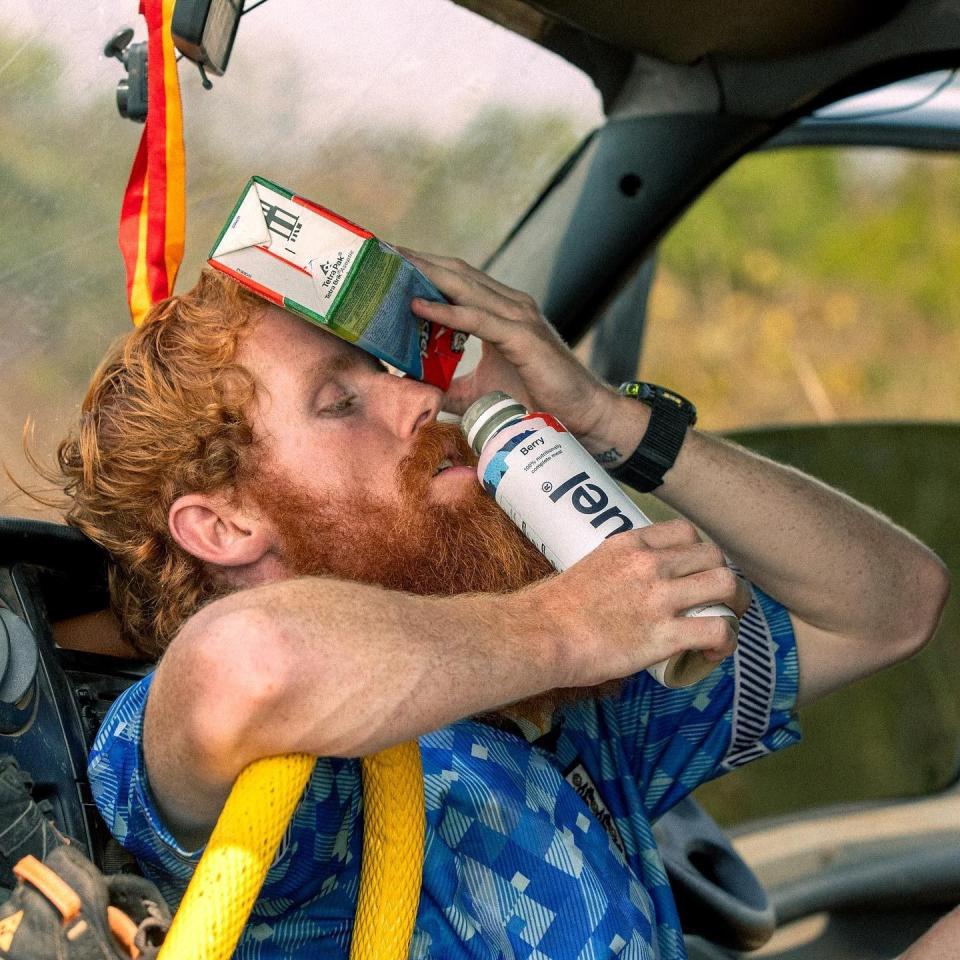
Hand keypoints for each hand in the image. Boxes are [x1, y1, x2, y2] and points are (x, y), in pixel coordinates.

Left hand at [402, 250, 622, 448]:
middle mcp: (509, 305)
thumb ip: (448, 385)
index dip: (422, 267)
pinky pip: (477, 319)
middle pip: (455, 272)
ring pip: (464, 287)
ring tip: (390, 267)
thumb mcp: (480, 391)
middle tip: (378, 251)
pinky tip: (418, 306)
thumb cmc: (538, 399)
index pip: (455, 280)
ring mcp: (518, 317)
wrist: (584, 415)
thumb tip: (414, 390)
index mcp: (500, 311)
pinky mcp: (522, 338)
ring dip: (425, 275)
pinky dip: (446, 311)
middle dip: (416, 260)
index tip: (387, 261)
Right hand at [525, 519, 746, 686]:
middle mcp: (650, 564)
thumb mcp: (590, 566)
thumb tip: (632, 586)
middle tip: (720, 600)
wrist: (539, 634)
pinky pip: (718, 630)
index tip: (696, 572)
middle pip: (715, 556)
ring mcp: (659, 598)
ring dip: (735, 606)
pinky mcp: (664, 634)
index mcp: (630, 544)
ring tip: (727, 622)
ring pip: (727, 585)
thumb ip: (620, 568)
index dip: (700, 553)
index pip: (686, 532)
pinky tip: (712, 653)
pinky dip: (725, 642)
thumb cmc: (554, 609)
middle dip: (724, 578)